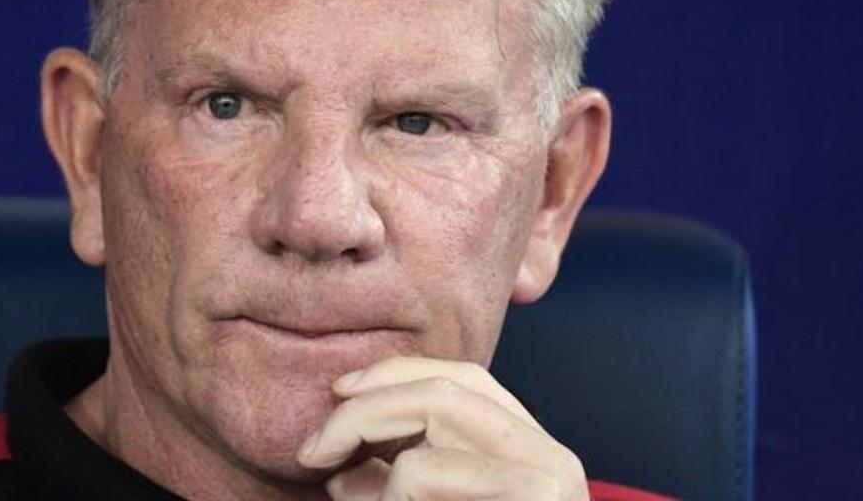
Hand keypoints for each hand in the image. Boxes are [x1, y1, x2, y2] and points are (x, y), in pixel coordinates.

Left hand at [295, 356, 589, 499]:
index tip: (339, 390)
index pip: (465, 381)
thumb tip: (342, 473)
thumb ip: (398, 489)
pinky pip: (426, 468)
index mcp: (530, 457)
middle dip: (368, 401)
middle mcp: (551, 458)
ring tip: (329, 481)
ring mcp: (551, 479)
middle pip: (450, 383)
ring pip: (440, 408)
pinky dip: (386, 491)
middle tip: (310, 447)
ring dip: (369, 433)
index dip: (397, 373)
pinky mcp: (538, 497)